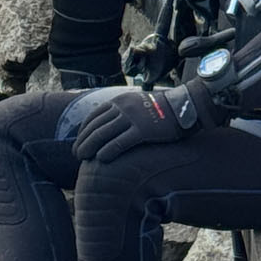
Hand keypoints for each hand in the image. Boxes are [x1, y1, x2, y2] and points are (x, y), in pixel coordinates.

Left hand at [72, 84, 202, 163]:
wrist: (184, 106)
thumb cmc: (161, 109)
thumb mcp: (137, 104)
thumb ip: (123, 111)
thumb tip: (110, 125)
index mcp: (120, 100)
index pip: (94, 116)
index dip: (83, 130)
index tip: (78, 140)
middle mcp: (123, 107)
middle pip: (95, 126)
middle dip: (83, 140)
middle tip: (76, 153)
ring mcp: (132, 118)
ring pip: (103, 134)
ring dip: (89, 147)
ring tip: (82, 158)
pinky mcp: (143, 130)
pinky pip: (120, 142)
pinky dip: (108, 150)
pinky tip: (100, 159)